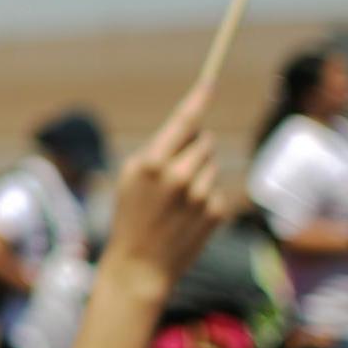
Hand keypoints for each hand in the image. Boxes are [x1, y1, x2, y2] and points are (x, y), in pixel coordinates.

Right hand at [101, 87, 226, 299]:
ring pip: (212, 164)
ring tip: (177, 198)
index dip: (199, 98)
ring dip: (200, 172)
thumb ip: (159, 148)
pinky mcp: (216, 212)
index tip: (210, 80)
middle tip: (174, 170)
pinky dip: (205, 195)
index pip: (184, 120)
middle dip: (194, 147)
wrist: (140, 267)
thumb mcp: (131, 176)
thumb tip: (195, 127)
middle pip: (205, 140)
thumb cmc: (131, 215)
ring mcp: (201, 195)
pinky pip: (216, 188)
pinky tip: (187, 215)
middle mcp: (180, 176)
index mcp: (153, 163)